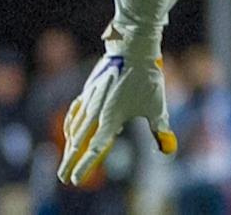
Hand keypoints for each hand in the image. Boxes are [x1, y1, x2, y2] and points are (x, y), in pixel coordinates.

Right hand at [57, 24, 177, 185]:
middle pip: (78, 143)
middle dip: (70, 161)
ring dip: (69, 145)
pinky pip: (75, 112)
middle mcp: (96, 112)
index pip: (95, 149)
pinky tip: (71, 130)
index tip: (74, 181)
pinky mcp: (89, 90)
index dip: (84, 167)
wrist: (133, 49)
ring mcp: (89, 100)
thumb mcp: (157, 106)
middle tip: (63, 177)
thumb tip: (167, 150)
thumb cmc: (147, 78)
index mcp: (111, 118)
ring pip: (74, 128)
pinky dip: (72, 124)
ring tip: (66, 157)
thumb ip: (160, 129)